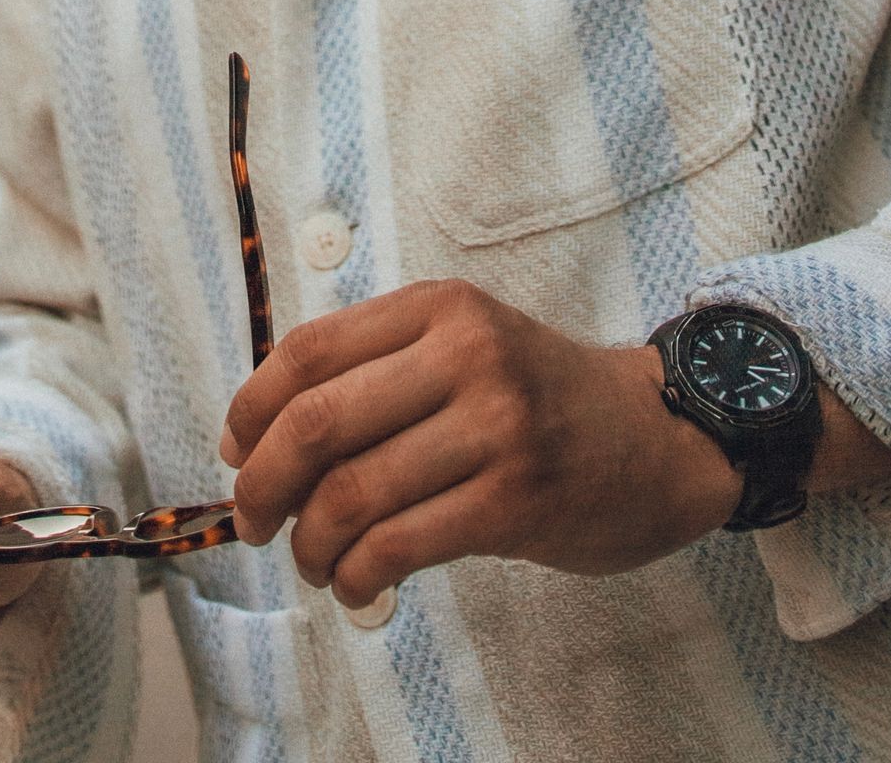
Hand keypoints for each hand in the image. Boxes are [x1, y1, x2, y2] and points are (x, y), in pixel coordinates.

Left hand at [219, 281, 743, 610]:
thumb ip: (371, 371)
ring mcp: (495, 427)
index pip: (309, 352)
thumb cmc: (536, 397)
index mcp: (438, 307)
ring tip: (313, 561)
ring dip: (311, 543)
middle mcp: (465, 355)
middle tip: (252, 521)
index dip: (251, 408)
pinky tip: (356, 581)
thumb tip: (252, 436)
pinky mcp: (516, 501)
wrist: (656, 437)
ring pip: (353, 492)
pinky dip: (358, 572)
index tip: (234, 452)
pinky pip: (401, 543)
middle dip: (263, 484)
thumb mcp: (462, 346)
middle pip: (318, 422)